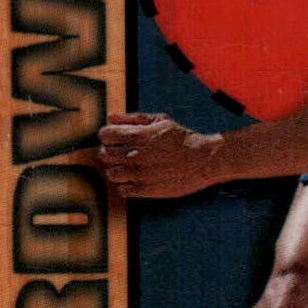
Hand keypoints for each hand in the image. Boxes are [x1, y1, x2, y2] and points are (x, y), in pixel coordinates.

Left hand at [99, 113, 222, 198]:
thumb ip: (133, 118)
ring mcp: (139, 174)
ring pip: (111, 174)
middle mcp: (134, 155)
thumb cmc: (182, 138)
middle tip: (124, 154)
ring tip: (131, 168)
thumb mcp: (160, 121)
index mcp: (137, 135)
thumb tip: (111, 117)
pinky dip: (126, 185)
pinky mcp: (145, 190)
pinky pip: (122, 190)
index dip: (108, 136)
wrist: (203, 160)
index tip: (117, 139)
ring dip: (118, 170)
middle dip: (111, 152)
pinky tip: (137, 179)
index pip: (104, 135)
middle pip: (104, 154)